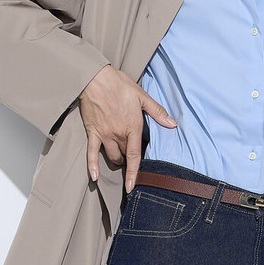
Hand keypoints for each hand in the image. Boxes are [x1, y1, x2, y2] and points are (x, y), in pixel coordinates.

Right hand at [77, 65, 176, 192]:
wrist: (96, 78)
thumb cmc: (119, 85)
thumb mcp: (142, 96)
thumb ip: (157, 112)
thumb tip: (172, 123)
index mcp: (132, 126)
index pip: (135, 155)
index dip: (136, 172)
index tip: (135, 185)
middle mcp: (118, 134)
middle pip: (124, 156)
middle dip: (129, 160)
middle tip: (133, 159)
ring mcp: (104, 134)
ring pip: (111, 156)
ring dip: (117, 160)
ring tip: (121, 159)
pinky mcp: (92, 132)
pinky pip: (91, 152)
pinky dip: (92, 165)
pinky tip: (94, 177)